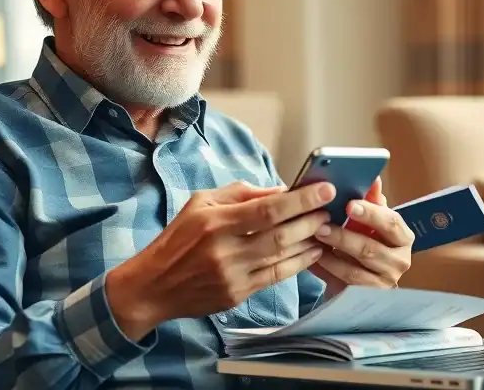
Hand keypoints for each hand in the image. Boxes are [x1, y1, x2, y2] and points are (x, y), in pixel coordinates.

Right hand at [106, 180, 335, 339]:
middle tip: (330, 208)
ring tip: (326, 228)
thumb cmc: (178, 238)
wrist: (153, 285)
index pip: (267, 209)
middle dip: (311, 220)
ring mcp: (233, 276)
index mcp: (215, 222)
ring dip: (310, 242)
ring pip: (282, 257)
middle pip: (280, 234)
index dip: (300, 200)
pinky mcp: (237, 295)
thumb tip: (279, 190)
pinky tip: (312, 252)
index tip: (325, 189)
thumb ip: (240, 193)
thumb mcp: (201, 203)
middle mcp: (225, 250)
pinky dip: (298, 263)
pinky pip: (276, 277)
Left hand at [310, 177, 413, 298]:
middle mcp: (399, 261)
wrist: (364, 277)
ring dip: (330, 253)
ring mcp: (384, 283)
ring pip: (353, 269)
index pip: (391, 223)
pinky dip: (326, 269)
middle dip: (343, 236)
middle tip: (320, 225)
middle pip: (369, 249)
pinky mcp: (366, 297)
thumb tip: (373, 178)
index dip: (371, 213)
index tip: (350, 204)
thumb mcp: (372, 221)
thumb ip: (373, 200)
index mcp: (403, 237)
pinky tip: (312, 258)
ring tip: (313, 239)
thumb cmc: (368, 240)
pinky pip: (342, 283)